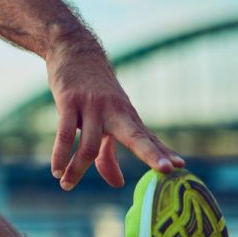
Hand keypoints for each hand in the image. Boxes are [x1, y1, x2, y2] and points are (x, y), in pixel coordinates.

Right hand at [46, 42, 184, 190]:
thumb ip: (108, 154)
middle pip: (135, 136)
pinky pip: (65, 133)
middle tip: (165, 170)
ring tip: (66, 186)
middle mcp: (115, 111)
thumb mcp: (103, 119)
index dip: (163, 153)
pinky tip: (57, 170)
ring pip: (88, 144)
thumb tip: (117, 184)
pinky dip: (60, 154)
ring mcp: (92, 106)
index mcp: (127, 117)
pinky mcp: (69, 101)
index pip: (148, 139)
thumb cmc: (92, 91)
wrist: (74, 50)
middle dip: (150, 153)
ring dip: (77, 169)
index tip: (180, 167)